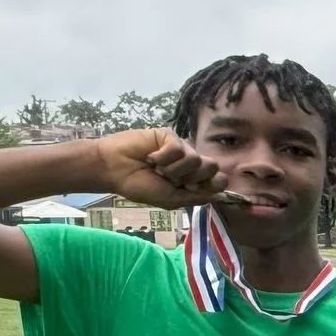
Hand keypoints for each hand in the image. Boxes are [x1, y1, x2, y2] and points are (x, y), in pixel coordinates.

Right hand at [94, 128, 231, 207]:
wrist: (114, 170)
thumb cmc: (139, 186)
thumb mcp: (170, 200)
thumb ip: (196, 197)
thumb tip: (221, 194)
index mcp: (194, 179)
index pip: (219, 181)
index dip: (209, 186)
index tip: (189, 189)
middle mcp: (191, 163)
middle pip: (213, 167)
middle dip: (192, 178)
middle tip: (170, 179)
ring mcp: (181, 148)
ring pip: (196, 159)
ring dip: (173, 170)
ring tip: (157, 168)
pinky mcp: (169, 135)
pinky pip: (178, 148)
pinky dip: (162, 157)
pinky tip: (150, 157)